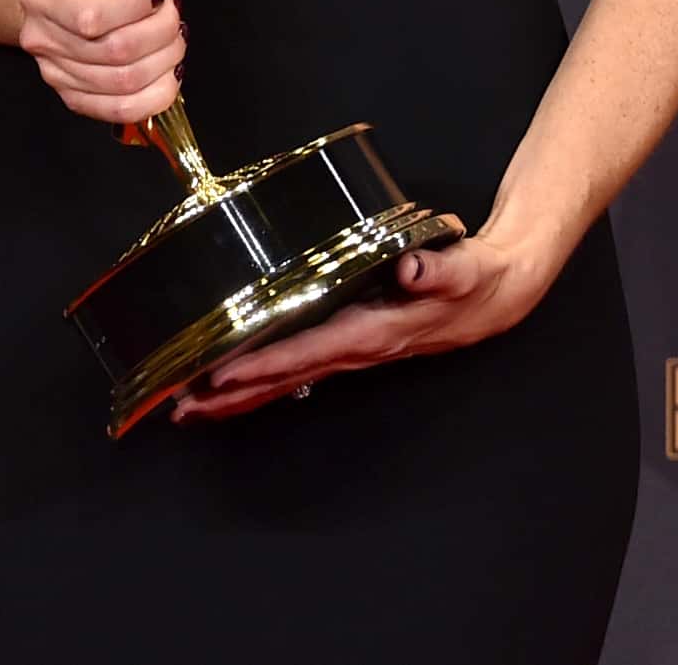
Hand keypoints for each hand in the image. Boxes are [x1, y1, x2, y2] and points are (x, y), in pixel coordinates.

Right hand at [13, 0, 184, 127]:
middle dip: (162, 35)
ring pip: (123, 84)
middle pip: (115, 54)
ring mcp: (55, 73)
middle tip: (177, 18)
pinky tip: (169, 74)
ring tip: (176, 41)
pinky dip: (156, 97)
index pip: (93, 18)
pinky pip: (119, 111)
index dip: (137, 10)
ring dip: (165, 63)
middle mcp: (40, 38)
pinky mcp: (74, 97)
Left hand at [168, 225, 553, 422]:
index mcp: (374, 331)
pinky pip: (298, 370)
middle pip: (284, 380)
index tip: (220, 374)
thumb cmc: (474, 277)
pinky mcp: (351, 345)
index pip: (309, 352)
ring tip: (190, 410)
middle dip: (232, 396)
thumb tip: (412, 268)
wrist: (497, 293)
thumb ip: (437, 267)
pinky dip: (263, 383)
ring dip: (239, 399)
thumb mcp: (462, 267)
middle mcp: (357, 349)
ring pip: (286, 382)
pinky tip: (233, 390)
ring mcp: (352, 351)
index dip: (264, 365)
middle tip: (180, 408)